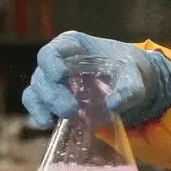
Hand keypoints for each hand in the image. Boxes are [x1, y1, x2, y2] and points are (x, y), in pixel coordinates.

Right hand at [22, 31, 170, 127]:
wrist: (126, 82)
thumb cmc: (126, 70)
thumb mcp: (134, 77)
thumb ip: (129, 89)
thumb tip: (114, 104)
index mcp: (73, 46)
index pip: (52, 52)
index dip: (51, 63)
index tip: (60, 76)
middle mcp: (57, 61)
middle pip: (42, 75)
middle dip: (53, 95)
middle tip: (71, 110)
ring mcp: (51, 80)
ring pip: (35, 91)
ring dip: (44, 106)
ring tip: (62, 119)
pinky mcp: (51, 98)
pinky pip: (36, 104)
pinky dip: (40, 114)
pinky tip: (50, 123)